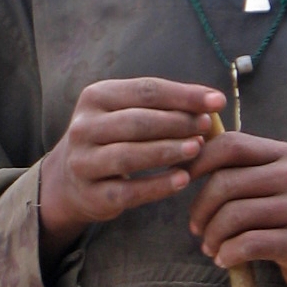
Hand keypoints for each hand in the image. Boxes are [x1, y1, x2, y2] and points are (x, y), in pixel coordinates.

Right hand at [39, 78, 226, 268]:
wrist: (71, 178)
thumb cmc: (113, 137)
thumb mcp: (127, 112)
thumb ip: (163, 107)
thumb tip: (212, 103)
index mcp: (96, 97)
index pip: (145, 91)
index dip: (183, 95)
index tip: (216, 101)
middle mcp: (84, 127)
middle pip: (136, 122)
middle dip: (177, 122)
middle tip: (207, 126)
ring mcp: (83, 162)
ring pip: (129, 155)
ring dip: (167, 151)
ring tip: (197, 148)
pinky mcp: (91, 194)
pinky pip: (128, 191)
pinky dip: (158, 185)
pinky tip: (182, 179)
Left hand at [187, 132, 286, 286]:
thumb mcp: (272, 184)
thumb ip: (239, 169)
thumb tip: (187, 156)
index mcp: (283, 154)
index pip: (230, 145)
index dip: (198, 161)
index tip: (181, 181)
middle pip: (225, 182)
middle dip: (200, 209)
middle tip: (196, 229)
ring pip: (233, 215)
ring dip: (212, 236)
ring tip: (211, 247)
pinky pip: (248, 244)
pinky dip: (228, 254)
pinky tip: (225, 260)